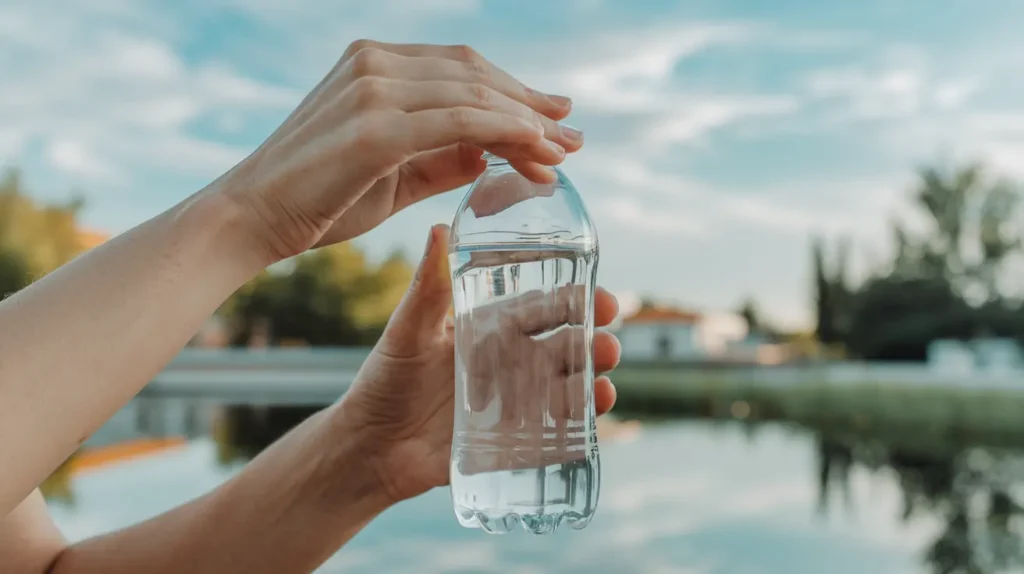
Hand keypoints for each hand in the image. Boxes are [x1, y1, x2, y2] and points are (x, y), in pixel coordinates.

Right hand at [221, 39, 584, 262]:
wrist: (251, 220)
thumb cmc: (318, 201)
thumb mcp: (394, 173)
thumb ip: (443, 158)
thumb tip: (495, 153)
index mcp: (375, 64)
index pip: (463, 69)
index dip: (514, 92)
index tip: (554, 119)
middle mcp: (375, 63)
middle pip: (477, 75)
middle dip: (532, 107)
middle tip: (574, 138)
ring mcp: (374, 89)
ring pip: (476, 96)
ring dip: (528, 125)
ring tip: (564, 155)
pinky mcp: (374, 126)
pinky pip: (460, 121)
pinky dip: (506, 134)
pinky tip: (537, 152)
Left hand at [334, 225, 618, 503]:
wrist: (370, 446)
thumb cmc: (386, 380)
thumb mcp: (409, 330)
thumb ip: (428, 286)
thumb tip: (439, 227)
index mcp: (491, 330)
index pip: (543, 309)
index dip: (575, 302)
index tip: (601, 298)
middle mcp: (510, 364)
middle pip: (565, 348)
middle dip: (593, 344)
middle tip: (608, 344)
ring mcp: (516, 404)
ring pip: (567, 388)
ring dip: (593, 382)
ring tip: (604, 382)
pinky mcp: (513, 441)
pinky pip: (555, 432)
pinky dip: (580, 424)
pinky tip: (592, 417)